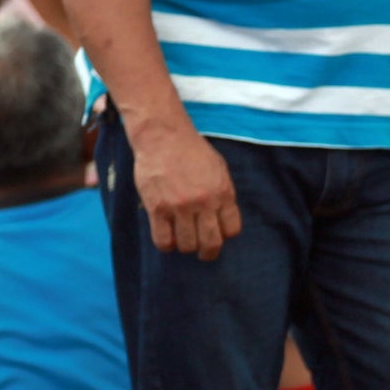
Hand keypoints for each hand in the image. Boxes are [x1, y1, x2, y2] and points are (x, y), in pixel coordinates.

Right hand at [132, 120, 242, 260]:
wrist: (163, 137)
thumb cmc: (192, 151)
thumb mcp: (219, 169)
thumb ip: (223, 194)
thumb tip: (224, 219)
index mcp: (223, 192)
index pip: (232, 230)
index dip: (225, 236)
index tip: (217, 233)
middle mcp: (204, 202)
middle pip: (211, 244)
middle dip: (208, 252)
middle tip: (203, 251)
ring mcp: (180, 206)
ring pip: (187, 245)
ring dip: (185, 246)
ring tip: (182, 238)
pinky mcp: (158, 208)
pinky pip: (163, 241)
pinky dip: (167, 245)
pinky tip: (167, 237)